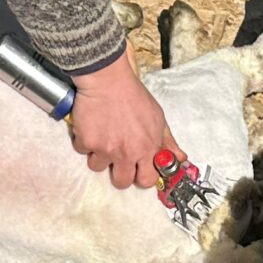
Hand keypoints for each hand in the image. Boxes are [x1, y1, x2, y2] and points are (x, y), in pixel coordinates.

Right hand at [66, 51, 177, 189]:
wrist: (108, 80)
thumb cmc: (134, 96)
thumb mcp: (157, 118)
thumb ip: (167, 141)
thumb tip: (180, 158)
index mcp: (147, 148)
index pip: (146, 180)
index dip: (141, 177)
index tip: (138, 170)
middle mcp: (127, 153)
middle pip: (121, 182)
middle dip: (119, 174)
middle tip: (117, 159)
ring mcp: (106, 149)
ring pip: (97, 167)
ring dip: (99, 156)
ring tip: (102, 138)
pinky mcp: (87, 142)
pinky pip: (82, 151)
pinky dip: (84, 141)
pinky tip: (91, 126)